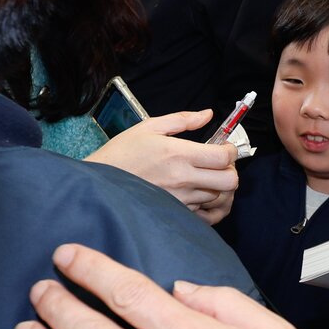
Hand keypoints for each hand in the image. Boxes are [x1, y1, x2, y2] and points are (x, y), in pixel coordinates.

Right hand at [87, 110, 238, 223]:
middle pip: (229, 180)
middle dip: (231, 170)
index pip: (224, 157)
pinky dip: (208, 204)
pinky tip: (199, 194)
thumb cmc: (121, 154)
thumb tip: (207, 114)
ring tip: (208, 178)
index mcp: (179, 154)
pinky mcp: (174, 213)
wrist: (98, 184)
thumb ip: (182, 119)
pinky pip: (204, 213)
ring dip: (219, 187)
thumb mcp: (149, 127)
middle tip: (219, 164)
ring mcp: (180, 199)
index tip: (224, 147)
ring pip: (218, 197)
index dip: (231, 150)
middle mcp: (183, 179)